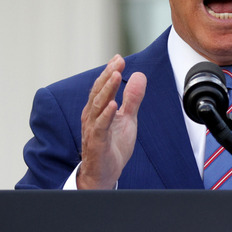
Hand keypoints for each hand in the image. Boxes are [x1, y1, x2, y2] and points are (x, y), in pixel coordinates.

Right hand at [77, 54, 146, 188]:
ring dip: (107, 90)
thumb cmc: (112, 146)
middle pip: (98, 92)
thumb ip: (132, 99)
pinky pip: (100, 127)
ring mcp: (93, 129)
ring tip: (115, 76)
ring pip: (98, 106)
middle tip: (117, 61)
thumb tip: (138, 76)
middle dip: (107, 75)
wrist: (105, 174)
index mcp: (98, 109)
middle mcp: (92, 117)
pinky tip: (113, 105)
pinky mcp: (97, 143)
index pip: (102, 87)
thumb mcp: (127, 119)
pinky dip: (106, 115)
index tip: (118, 58)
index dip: (109, 72)